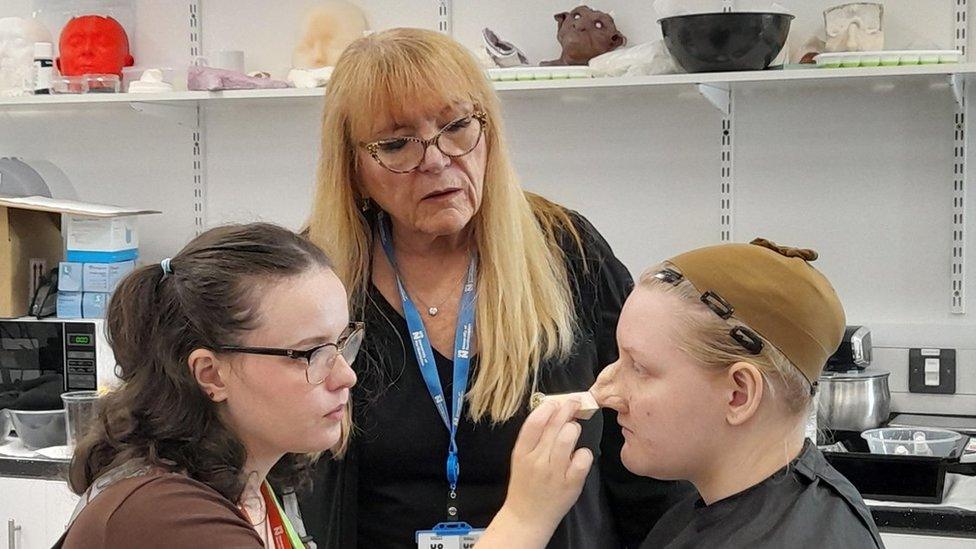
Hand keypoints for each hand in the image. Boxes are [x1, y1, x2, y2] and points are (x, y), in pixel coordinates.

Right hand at [477, 399, 593, 548]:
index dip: (548, 407)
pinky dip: (584, 453)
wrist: (526, 517)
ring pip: (569, 437)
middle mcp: (537, 461)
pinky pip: (583, 458)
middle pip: (554, 426)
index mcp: (522, 452)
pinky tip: (579, 456)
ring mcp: (554, 473)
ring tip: (573, 431)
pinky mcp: (570, 484)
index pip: (535, 422)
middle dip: (567, 410)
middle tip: (574, 404)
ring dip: (574, 429)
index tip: (556, 403)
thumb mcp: (520, 459)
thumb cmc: (525, 485)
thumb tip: (551, 412)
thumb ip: (533, 438)